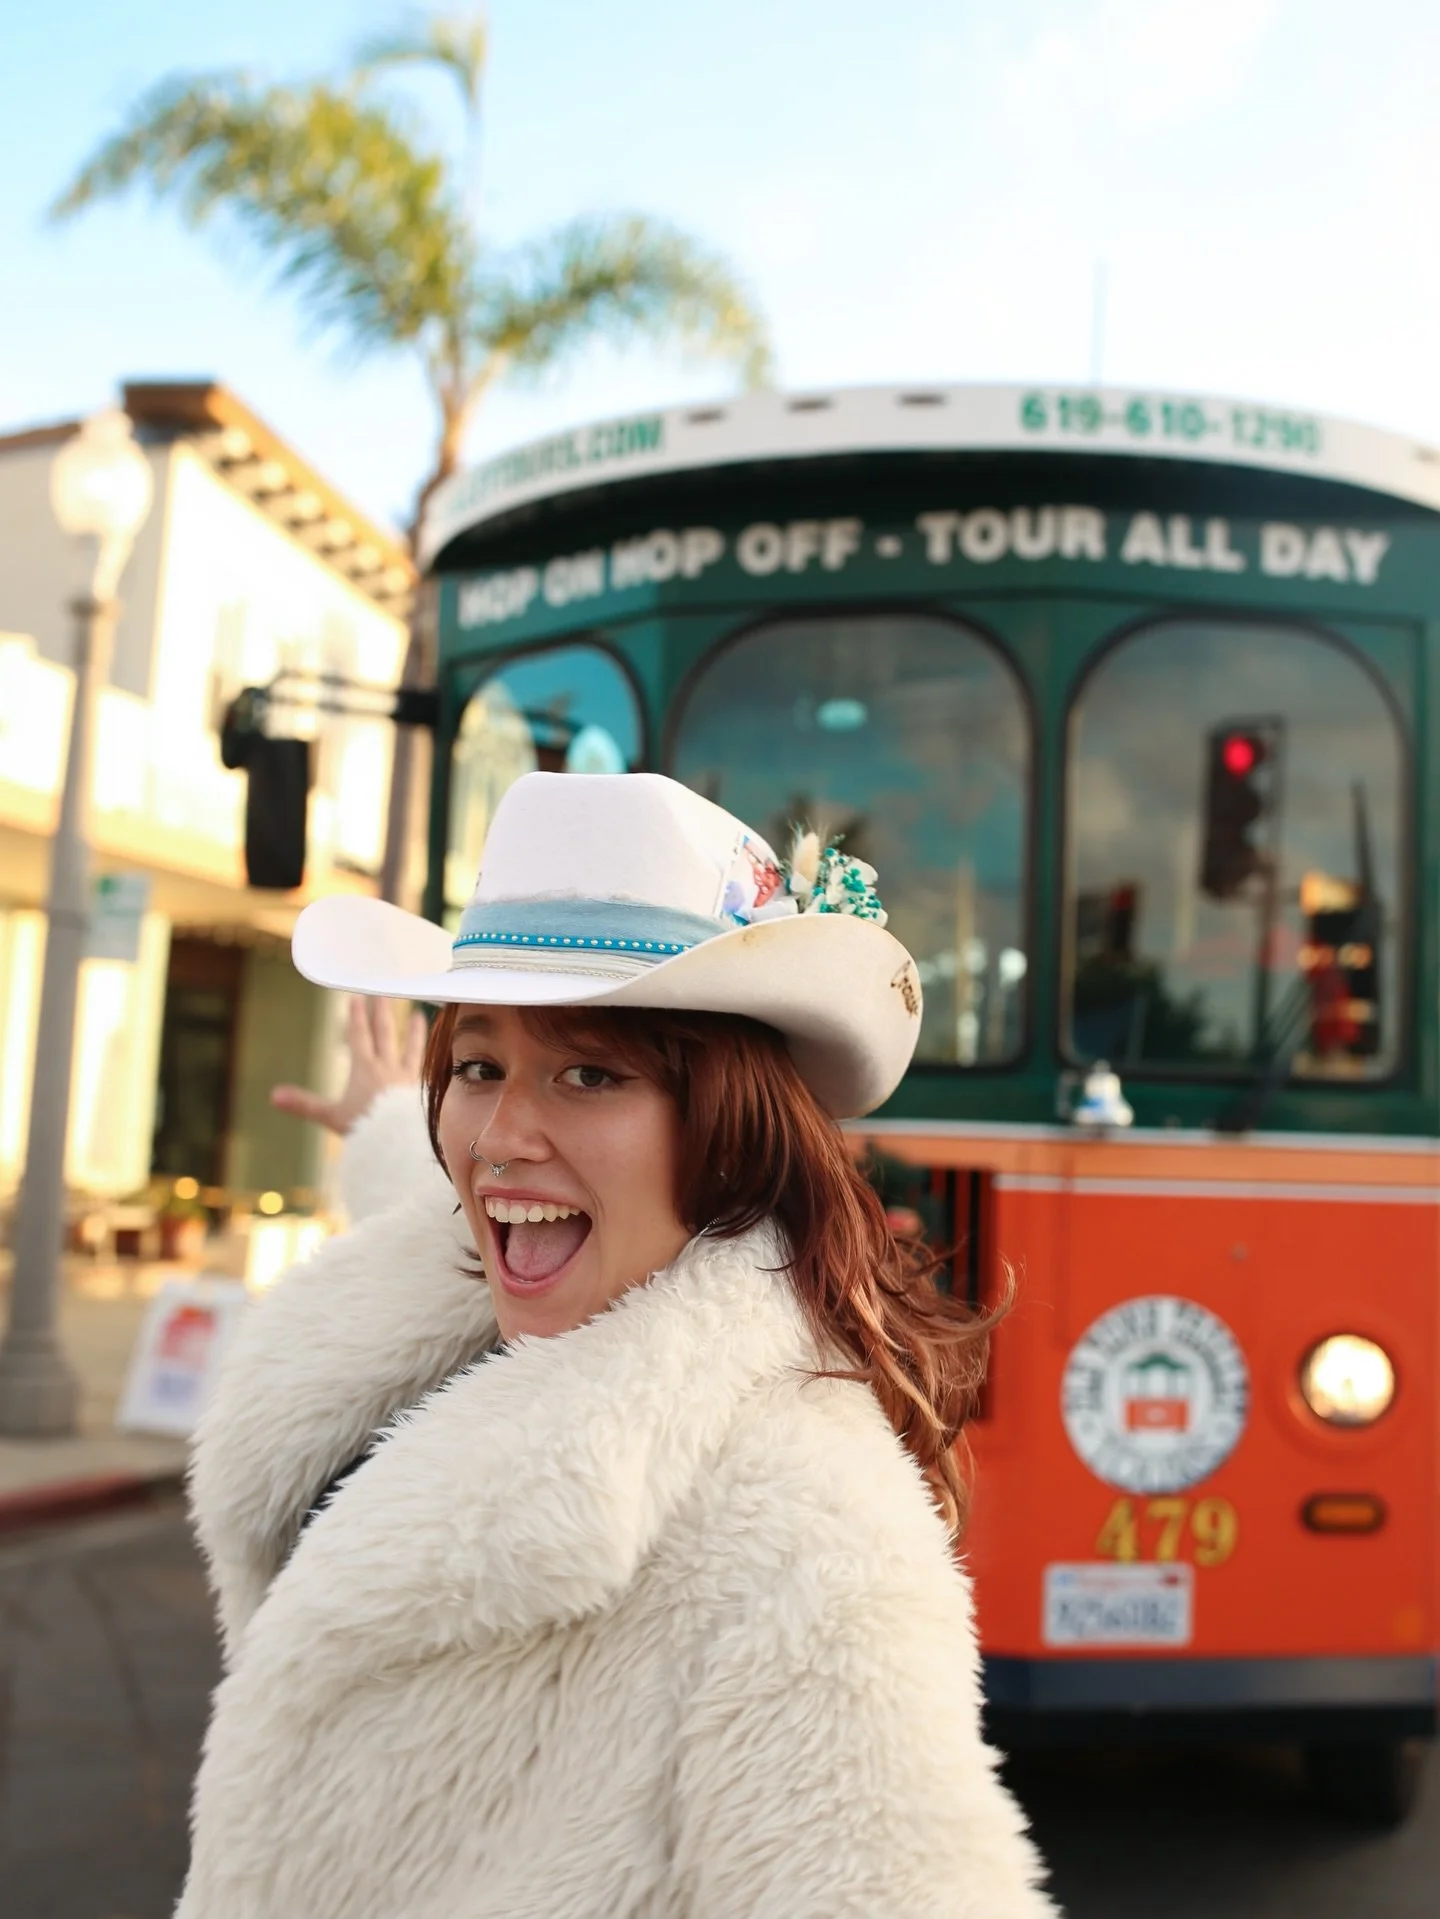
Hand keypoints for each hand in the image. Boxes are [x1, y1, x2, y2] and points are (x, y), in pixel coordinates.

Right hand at [271, 995, 426, 1136]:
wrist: (399, 1143)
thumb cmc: (365, 1129)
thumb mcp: (330, 1116)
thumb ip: (303, 1104)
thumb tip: (273, 1095)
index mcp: (365, 1070)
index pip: (360, 1036)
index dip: (357, 1016)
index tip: (357, 998)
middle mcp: (388, 1069)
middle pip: (385, 1034)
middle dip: (382, 1012)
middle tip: (384, 992)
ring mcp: (408, 1079)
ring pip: (412, 1049)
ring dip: (414, 1031)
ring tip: (419, 1016)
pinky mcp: (422, 1092)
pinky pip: (427, 1070)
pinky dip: (431, 1060)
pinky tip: (438, 1058)